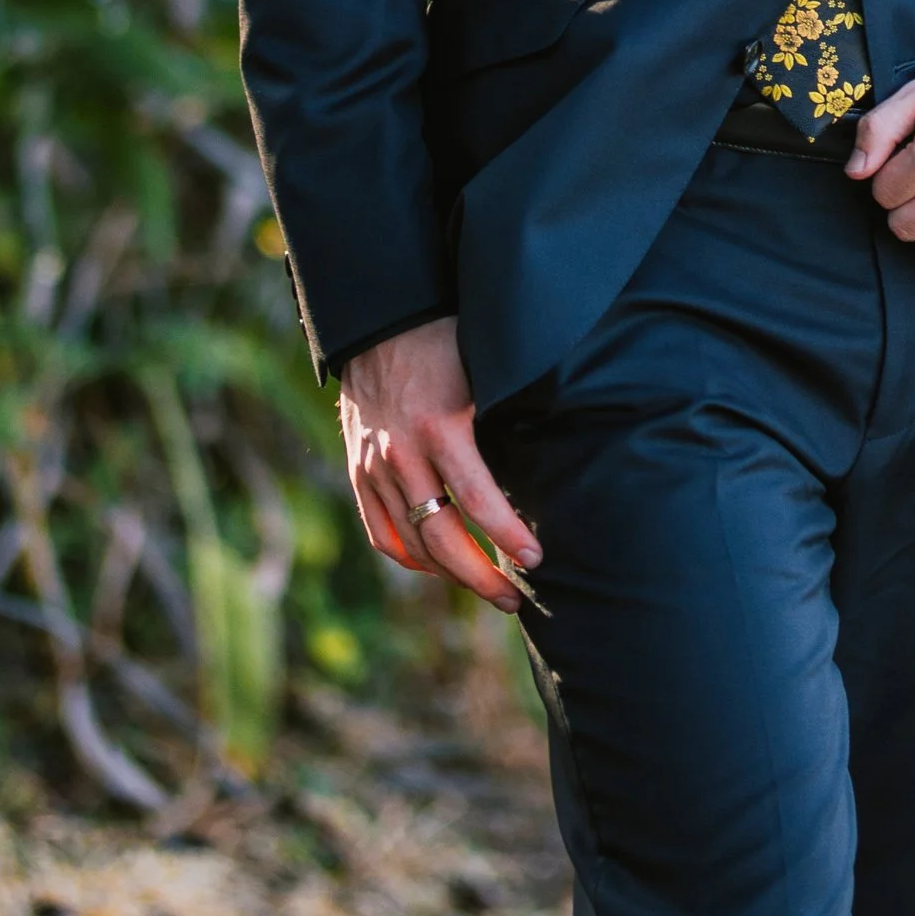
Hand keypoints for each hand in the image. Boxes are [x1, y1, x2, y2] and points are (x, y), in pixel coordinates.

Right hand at [338, 315, 538, 612]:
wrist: (379, 317)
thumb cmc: (444, 338)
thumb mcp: (483, 369)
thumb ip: (507, 416)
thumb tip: (557, 457)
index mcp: (438, 427)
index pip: (478, 501)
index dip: (508, 536)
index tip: (536, 559)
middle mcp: (400, 455)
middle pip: (441, 538)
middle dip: (480, 576)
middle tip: (514, 598)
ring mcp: (373, 467)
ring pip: (410, 545)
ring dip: (449, 575)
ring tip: (485, 587)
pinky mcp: (358, 471)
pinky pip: (380, 533)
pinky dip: (409, 558)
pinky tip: (437, 568)